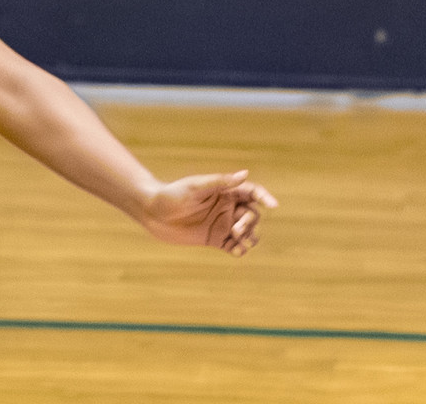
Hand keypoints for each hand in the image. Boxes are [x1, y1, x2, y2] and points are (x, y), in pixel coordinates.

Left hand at [139, 170, 277, 256]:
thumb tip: (244, 174)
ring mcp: (222, 224)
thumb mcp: (195, 187)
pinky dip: (240, 250)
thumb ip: (219, 182)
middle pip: (252, 215)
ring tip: (239, 241)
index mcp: (225, 191)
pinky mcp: (215, 239)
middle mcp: (227, 207)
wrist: (152, 212)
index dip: (265, 197)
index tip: (273, 205)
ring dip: (249, 237)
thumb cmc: (171, 194)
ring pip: (248, 232)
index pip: (252, 192)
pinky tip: (236, 251)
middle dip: (249, 223)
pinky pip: (235, 246)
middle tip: (235, 230)